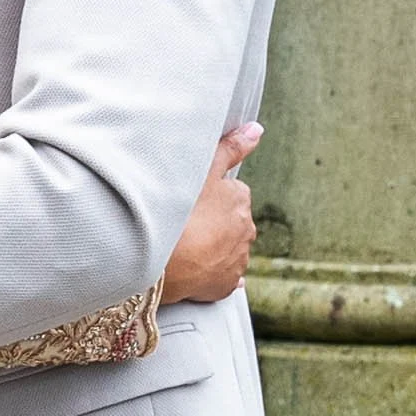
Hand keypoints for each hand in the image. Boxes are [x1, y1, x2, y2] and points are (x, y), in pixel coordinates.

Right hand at [161, 124, 261, 304]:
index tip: (189, 200)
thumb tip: (256, 129)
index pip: (230, 192)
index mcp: (241, 200)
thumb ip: (230, 147)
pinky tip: (198, 270)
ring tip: (184, 247)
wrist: (159, 261)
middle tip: (183, 223)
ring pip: (226, 249)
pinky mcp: (225, 285)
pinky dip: (213, 273)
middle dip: (213, 222)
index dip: (208, 196)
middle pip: (229, 222)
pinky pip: (222, 277)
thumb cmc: (179, 210)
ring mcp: (237, 260)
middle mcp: (247, 230)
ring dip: (212, 248)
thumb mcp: (204, 169)